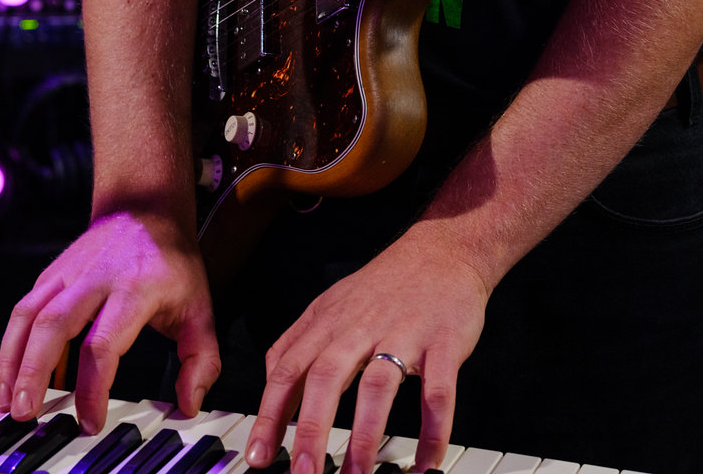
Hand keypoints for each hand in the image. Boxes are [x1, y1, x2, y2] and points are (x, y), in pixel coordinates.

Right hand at [0, 209, 220, 434]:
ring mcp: (68, 272)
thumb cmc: (171, 261)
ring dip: (11, 360)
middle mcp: (95, 278)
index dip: (92, 388)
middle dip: (33, 372)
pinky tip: (10, 373)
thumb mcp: (200, 306)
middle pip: (53, 325)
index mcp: (134, 289)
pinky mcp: (51, 272)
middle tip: (24, 413)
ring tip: (5, 401)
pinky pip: (24, 309)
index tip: (89, 421)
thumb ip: (200, 358)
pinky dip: (11, 343)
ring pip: (29, 314)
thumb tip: (189, 403)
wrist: (145, 207)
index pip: (103, 344)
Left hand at [245, 229, 487, 473]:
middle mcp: (360, 328)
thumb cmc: (385, 285)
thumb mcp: (331, 304)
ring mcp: (404, 333)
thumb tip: (270, 382)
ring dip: (365, 435)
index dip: (270, 414)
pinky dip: (433, 431)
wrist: (443, 251)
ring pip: (377, 385)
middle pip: (326, 378)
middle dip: (312, 430)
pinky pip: (437, 393)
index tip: (258, 455)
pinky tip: (426, 462)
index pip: (288, 369)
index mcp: (328, 323)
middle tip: (304, 473)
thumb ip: (299, 341)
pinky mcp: (444, 343)